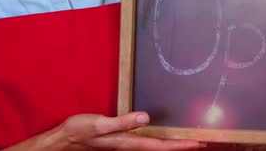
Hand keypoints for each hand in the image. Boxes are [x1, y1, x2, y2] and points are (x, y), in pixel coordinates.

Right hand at [5, 112, 204, 150]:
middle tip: (203, 142)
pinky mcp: (122, 140)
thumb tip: (146, 117)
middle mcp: (130, 146)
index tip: (198, 143)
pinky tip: (163, 135)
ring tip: (189, 139)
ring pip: (154, 146)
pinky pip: (146, 142)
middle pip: (161, 148)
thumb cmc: (79, 131)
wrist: (63, 140)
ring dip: (172, 143)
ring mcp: (126, 144)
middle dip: (181, 146)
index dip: (180, 145)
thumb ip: (122, 122)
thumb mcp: (99, 124)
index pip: (160, 146)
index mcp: (128, 143)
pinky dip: (159, 140)